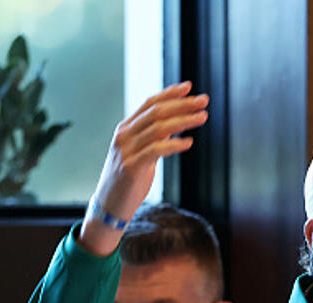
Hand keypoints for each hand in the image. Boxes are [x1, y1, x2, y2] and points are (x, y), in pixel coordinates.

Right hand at [78, 82, 207, 255]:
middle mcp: (124, 135)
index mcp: (126, 128)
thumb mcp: (143, 153)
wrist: (109, 205)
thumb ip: (156, 137)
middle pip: (156, 112)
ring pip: (158, 128)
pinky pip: (156, 150)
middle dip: (182, 104)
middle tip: (203, 100)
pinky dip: (174, 144)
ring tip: (202, 117)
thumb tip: (178, 122)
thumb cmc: (129, 179)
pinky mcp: (132, 167)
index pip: (149, 103)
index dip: (169, 93)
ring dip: (184, 120)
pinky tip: (189, 142)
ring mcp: (126, 150)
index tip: (189, 86)